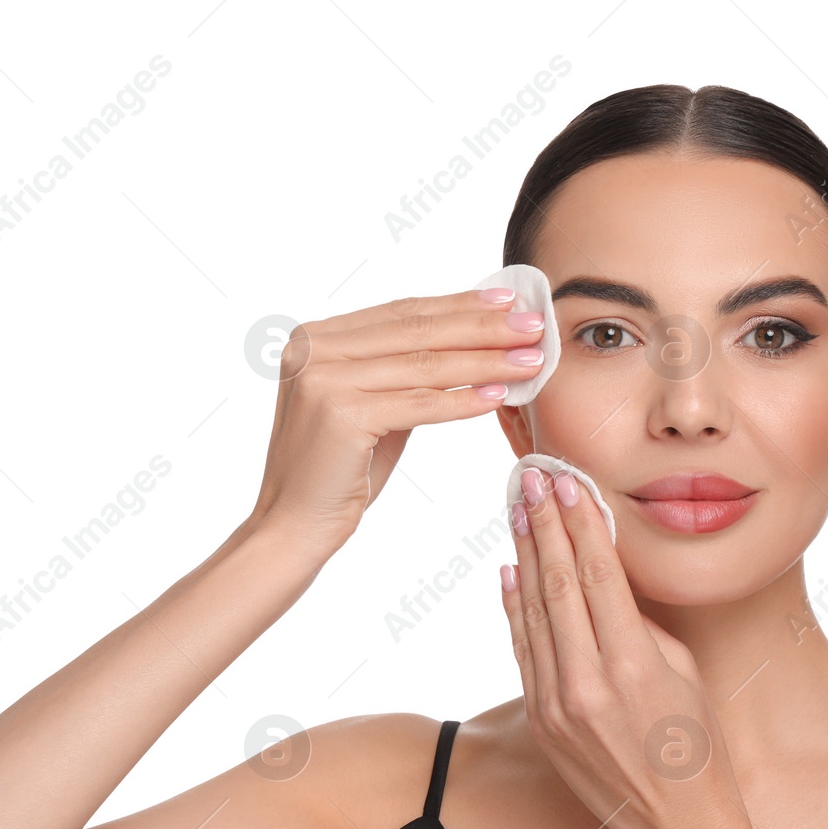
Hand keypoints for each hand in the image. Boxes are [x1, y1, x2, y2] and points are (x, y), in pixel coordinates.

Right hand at [249, 288, 547, 556]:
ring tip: (530, 360)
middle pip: (416, 332)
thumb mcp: (371, 407)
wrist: (291, 526)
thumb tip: (473, 343)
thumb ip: (404, 372)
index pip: (402, 313)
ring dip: (485, 361)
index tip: (508, 302)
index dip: (459, 304)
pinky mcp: (340, 414)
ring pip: (423, 366)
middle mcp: (313, 350)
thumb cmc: (337, 472)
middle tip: (535, 325)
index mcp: (315, 339)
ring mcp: (323, 380)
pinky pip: (418, 404)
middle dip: (482, 327)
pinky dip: (463, 400)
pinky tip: (499, 396)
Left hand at [499, 466, 740, 828]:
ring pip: (532, 611)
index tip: (568, 481)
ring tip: (518, 508)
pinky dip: (514, 606)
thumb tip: (602, 578)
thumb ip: (639, 625)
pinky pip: (523, 649)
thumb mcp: (684, 674)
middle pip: (556, 583)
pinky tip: (511, 569)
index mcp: (633, 666)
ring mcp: (556, 704)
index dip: (579, 522)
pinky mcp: (540, 720)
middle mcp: (587, 683)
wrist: (674, 827)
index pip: (597, 574)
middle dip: (543, 523)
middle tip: (531, 477)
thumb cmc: (697, 747)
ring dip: (523, 553)